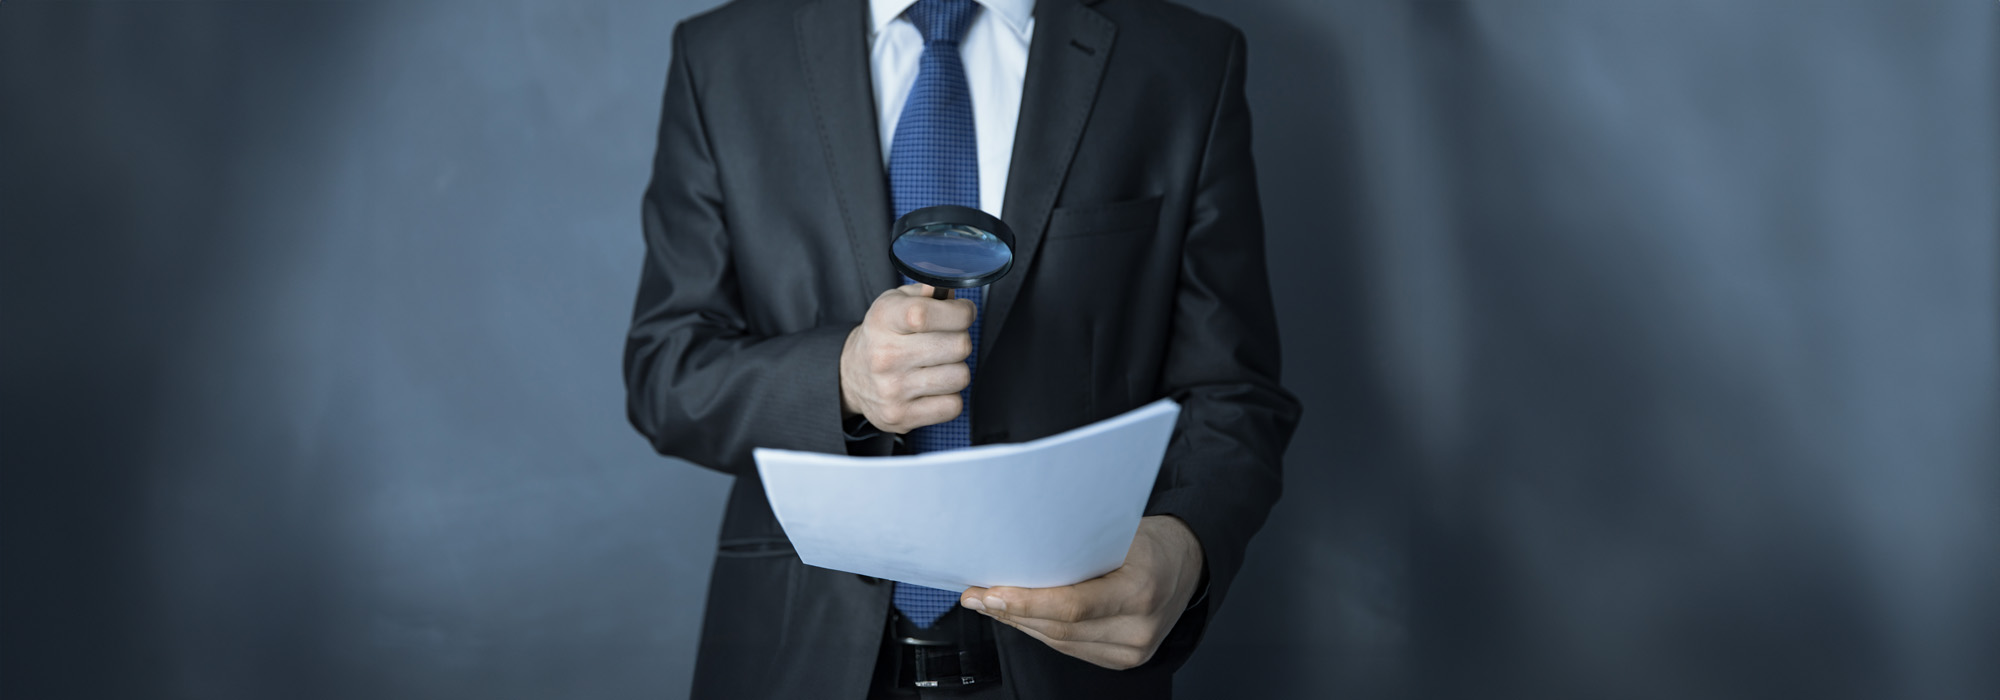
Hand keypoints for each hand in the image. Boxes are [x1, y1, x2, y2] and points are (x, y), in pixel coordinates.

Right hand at [839, 284, 975, 433]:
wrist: (850, 376)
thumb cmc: (883, 335)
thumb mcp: (895, 302)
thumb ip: (925, 292)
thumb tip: (947, 289)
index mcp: (884, 320)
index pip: (926, 313)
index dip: (959, 312)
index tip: (962, 313)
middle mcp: (885, 355)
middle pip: (958, 346)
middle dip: (960, 340)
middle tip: (946, 341)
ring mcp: (892, 389)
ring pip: (960, 377)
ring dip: (956, 370)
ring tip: (937, 365)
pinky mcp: (900, 416)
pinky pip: (953, 406)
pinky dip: (949, 397)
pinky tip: (932, 388)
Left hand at [959, 516, 1205, 669]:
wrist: (1188, 564)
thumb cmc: (1151, 541)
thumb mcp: (1119, 532)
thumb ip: (1076, 547)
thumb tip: (1018, 551)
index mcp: (1142, 589)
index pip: (1073, 606)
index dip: (1026, 602)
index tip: (990, 592)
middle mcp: (1141, 627)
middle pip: (1060, 629)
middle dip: (1011, 612)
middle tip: (976, 595)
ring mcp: (1134, 649)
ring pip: (1060, 643)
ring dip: (1020, 623)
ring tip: (988, 604)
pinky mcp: (1125, 659)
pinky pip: (1071, 648)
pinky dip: (1041, 631)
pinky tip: (1019, 616)